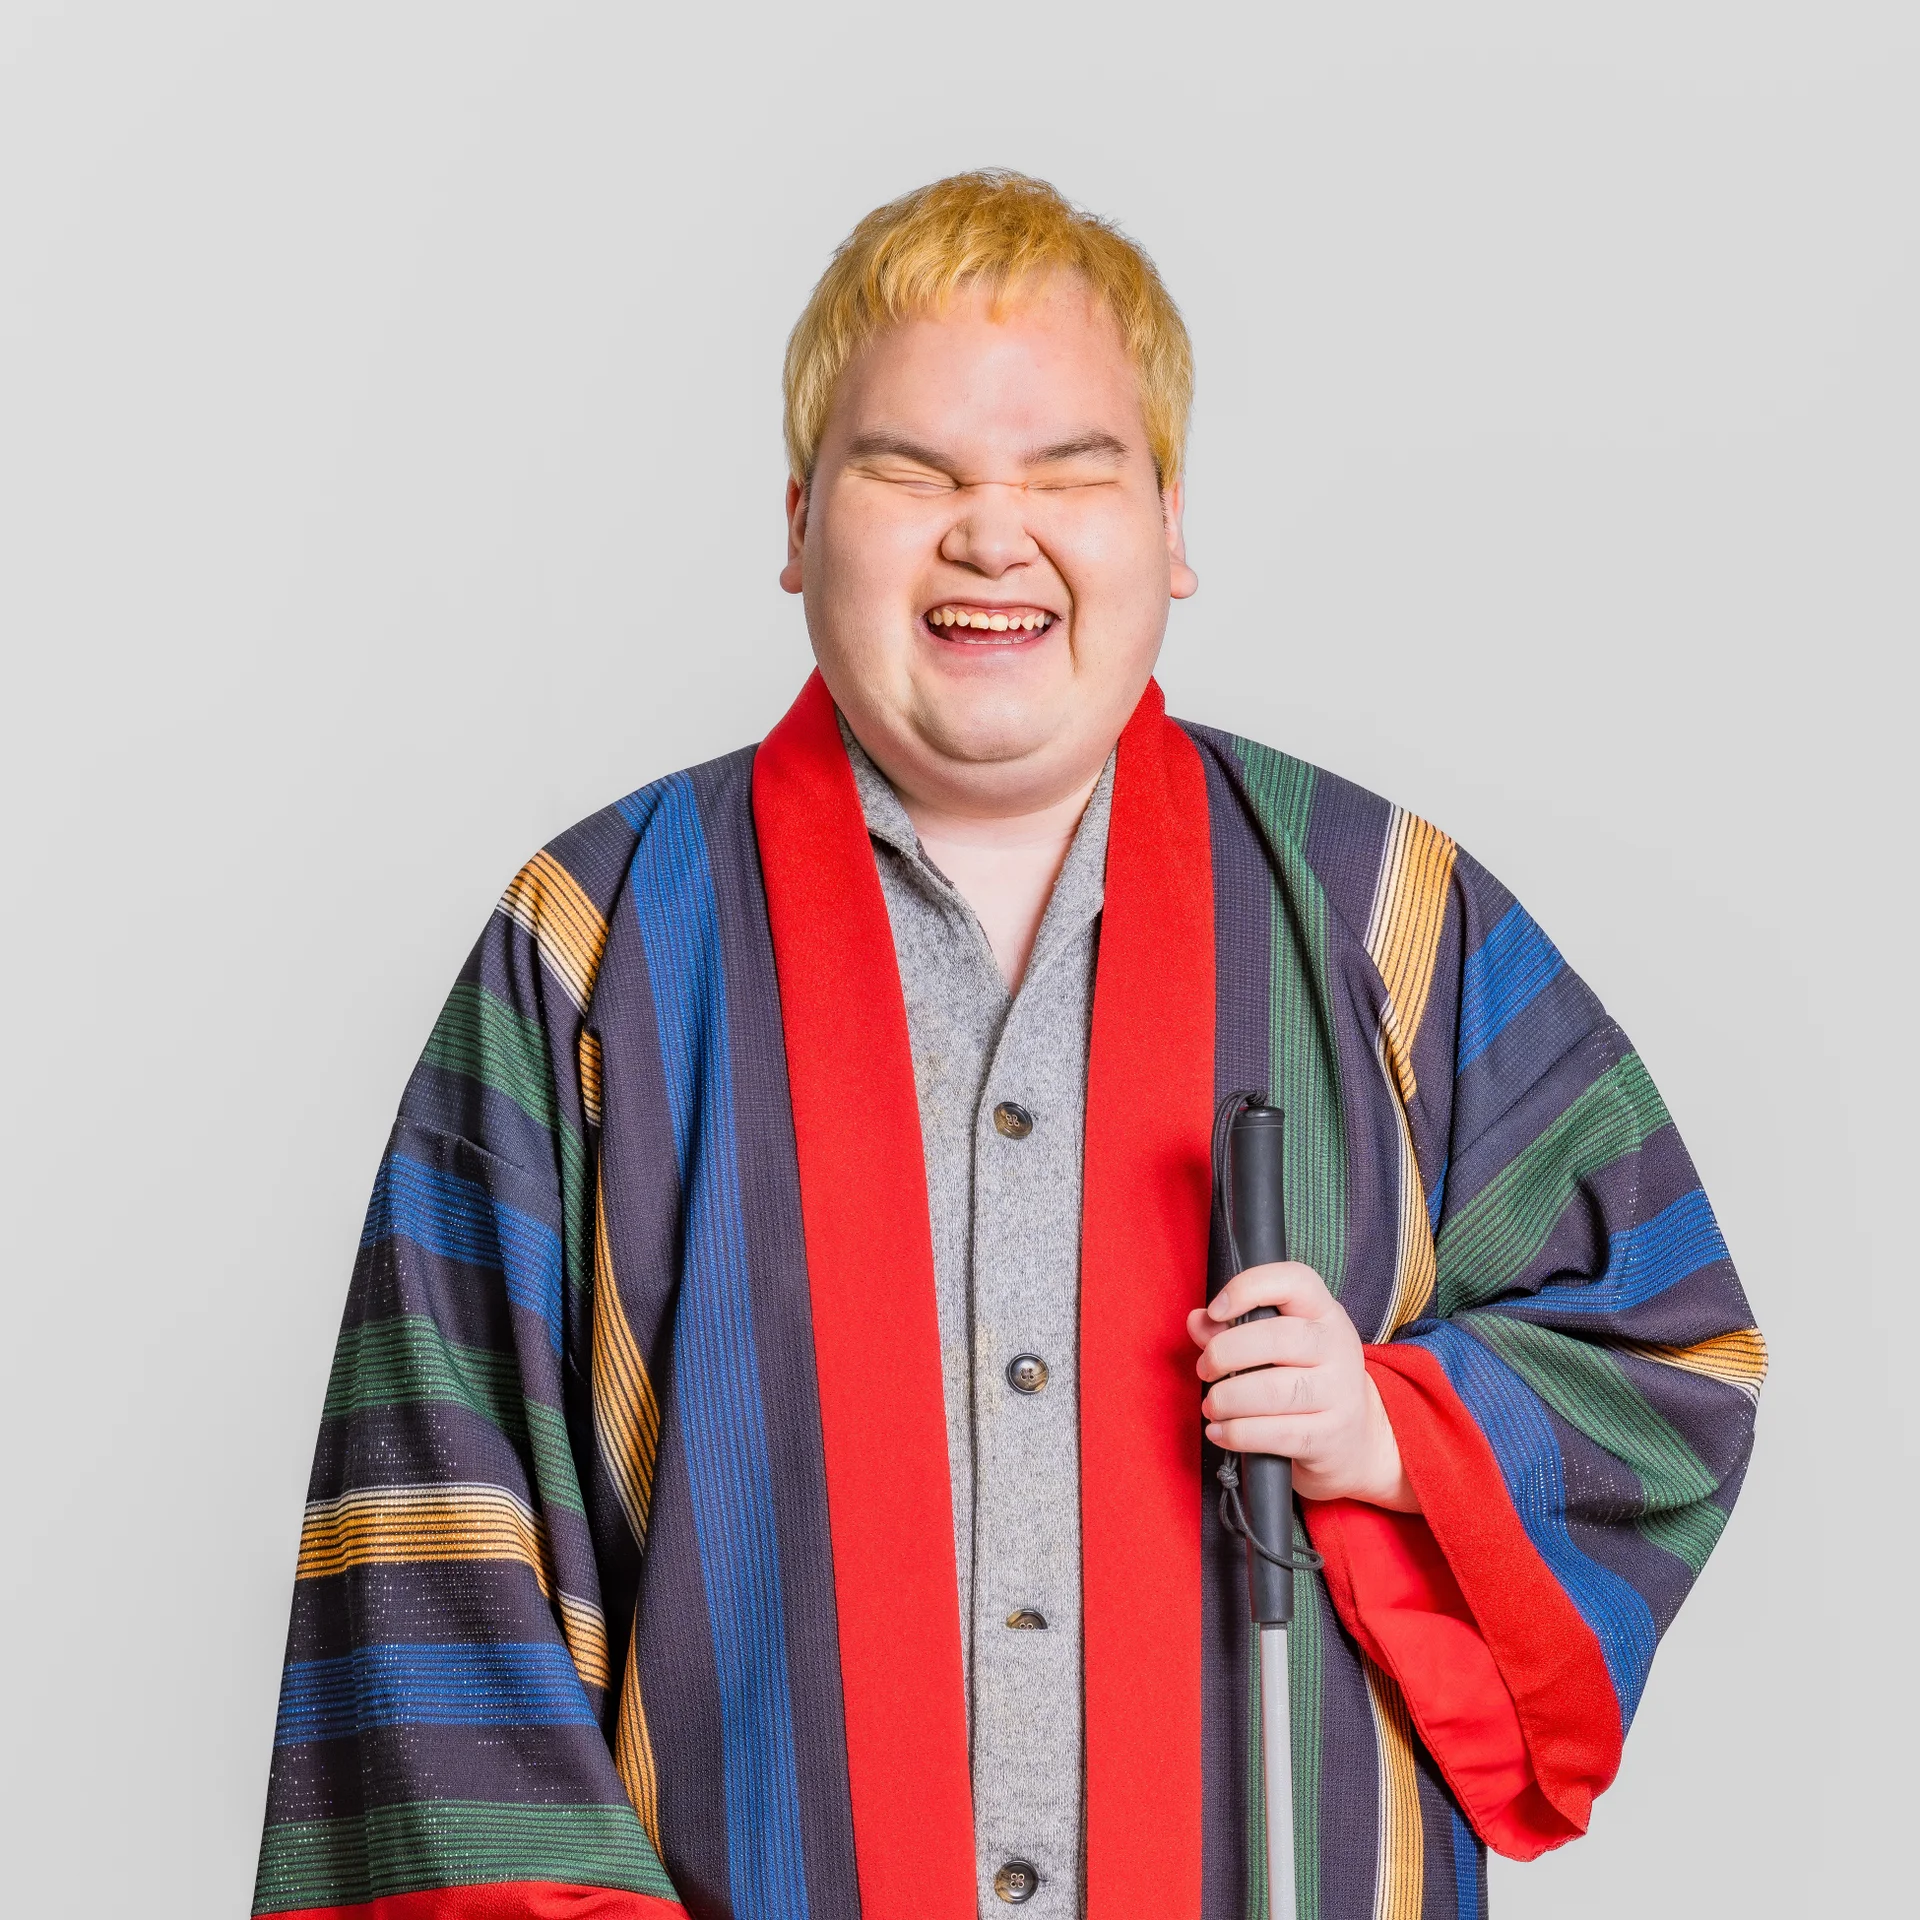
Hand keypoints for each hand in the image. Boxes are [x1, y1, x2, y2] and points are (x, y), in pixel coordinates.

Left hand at [1186, 1261, 1419, 1512]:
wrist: (1356, 1437)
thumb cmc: (1305, 1378)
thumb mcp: (1280, 1345)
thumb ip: (1234, 1329)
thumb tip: (1197, 1320)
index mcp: (1324, 1312)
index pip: (1295, 1281)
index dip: (1248, 1288)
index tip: (1215, 1310)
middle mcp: (1338, 1347)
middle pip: (1277, 1338)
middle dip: (1225, 1353)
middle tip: (1205, 1369)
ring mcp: (1339, 1393)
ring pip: (1272, 1391)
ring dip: (1227, 1399)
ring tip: (1212, 1405)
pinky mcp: (1330, 1436)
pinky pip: (1275, 1434)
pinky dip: (1237, 1434)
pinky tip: (1220, 1432)